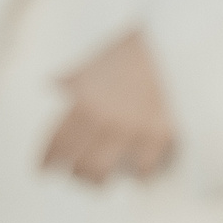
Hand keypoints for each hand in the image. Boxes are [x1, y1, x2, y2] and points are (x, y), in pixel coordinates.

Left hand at [42, 30, 177, 183]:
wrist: (177, 42)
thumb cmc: (135, 49)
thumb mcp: (97, 59)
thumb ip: (74, 76)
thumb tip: (52, 83)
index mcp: (83, 100)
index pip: (57, 142)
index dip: (47, 160)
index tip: (45, 169)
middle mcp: (104, 119)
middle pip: (79, 164)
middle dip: (75, 174)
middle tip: (77, 175)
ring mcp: (133, 130)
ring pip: (105, 173)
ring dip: (100, 180)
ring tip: (101, 180)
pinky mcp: (162, 135)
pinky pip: (144, 169)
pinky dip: (139, 174)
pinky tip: (138, 174)